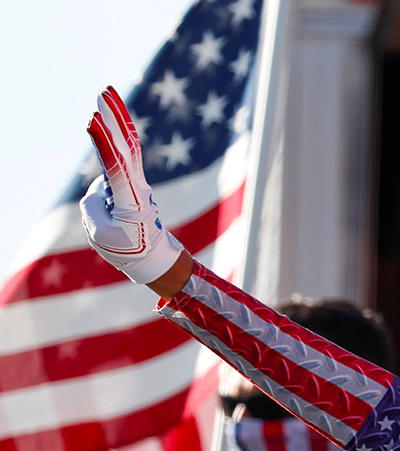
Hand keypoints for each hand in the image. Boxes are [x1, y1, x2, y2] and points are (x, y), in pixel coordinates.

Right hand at [81, 86, 183, 283]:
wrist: (153, 258)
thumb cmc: (128, 248)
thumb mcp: (101, 233)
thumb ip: (94, 205)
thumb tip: (100, 186)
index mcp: (131, 198)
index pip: (116, 164)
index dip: (105, 142)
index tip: (93, 121)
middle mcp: (137, 184)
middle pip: (126, 144)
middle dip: (115, 116)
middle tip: (104, 90)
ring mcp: (136, 181)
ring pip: (127, 143)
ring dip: (117, 116)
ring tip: (106, 93)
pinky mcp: (132, 182)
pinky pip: (124, 153)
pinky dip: (116, 134)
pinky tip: (110, 120)